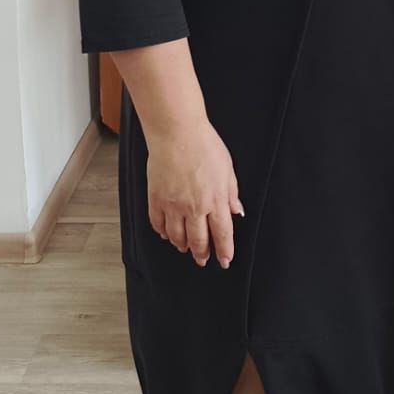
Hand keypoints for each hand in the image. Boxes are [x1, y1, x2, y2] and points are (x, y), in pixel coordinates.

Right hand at [145, 119, 243, 268]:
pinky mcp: (156, 199)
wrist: (176, 132)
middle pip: (198, 241)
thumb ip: (231, 193)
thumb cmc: (204, 145)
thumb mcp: (227, 168)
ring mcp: (173, 205)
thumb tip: (237, 211)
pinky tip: (167, 234)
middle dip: (202, 254)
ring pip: (177, 237)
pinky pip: (158, 224)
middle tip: (202, 260)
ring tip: (185, 249)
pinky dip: (163, 232)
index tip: (225, 260)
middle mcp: (194, 208)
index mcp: (215, 200)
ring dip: (182, 246)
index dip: (224, 251)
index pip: (222, 234)